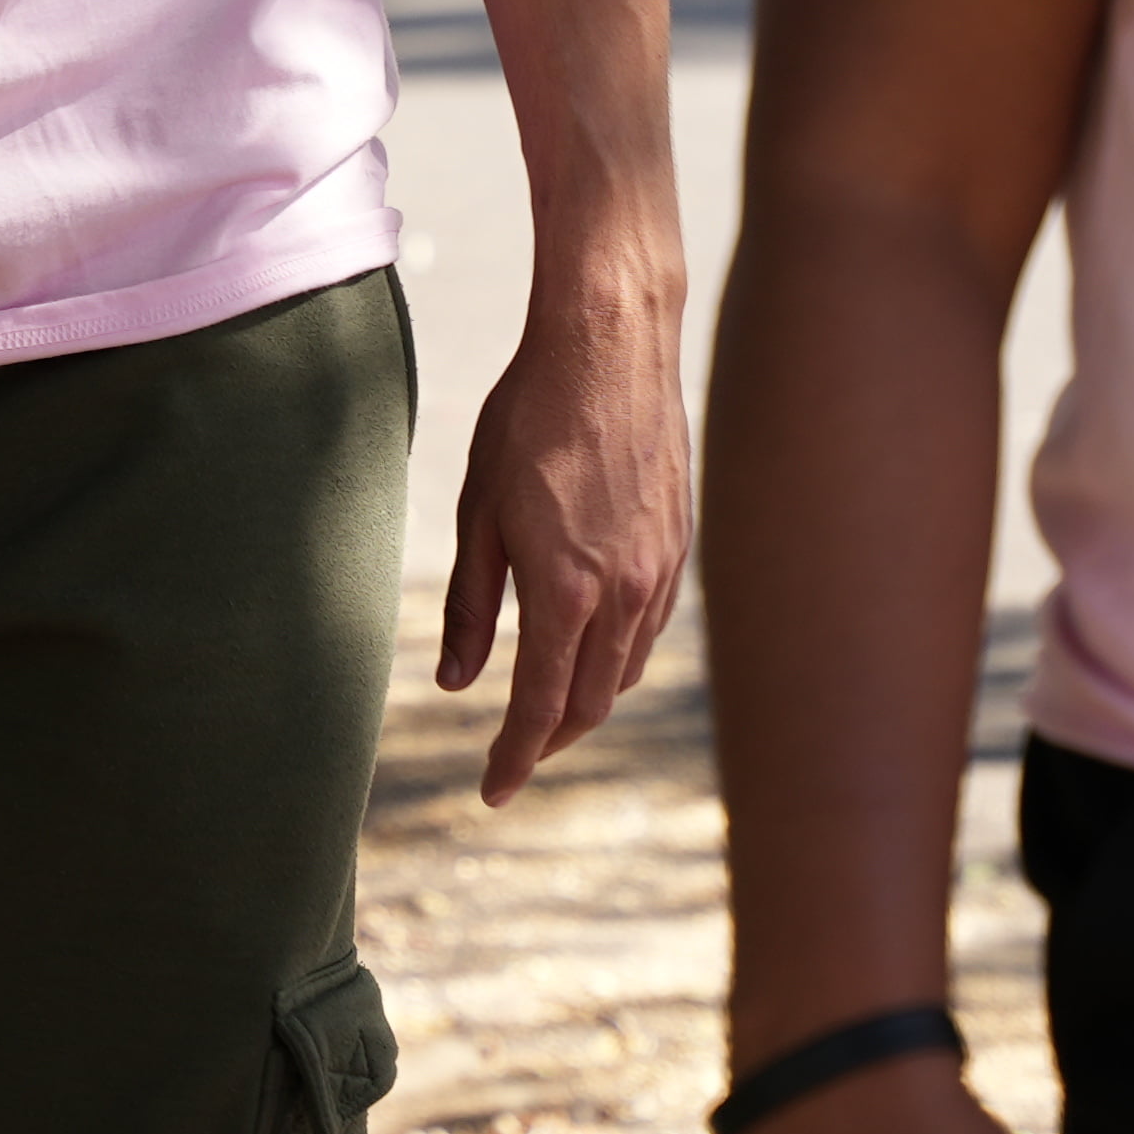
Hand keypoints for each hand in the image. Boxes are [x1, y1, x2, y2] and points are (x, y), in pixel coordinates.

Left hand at [442, 246, 689, 803]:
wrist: (610, 343)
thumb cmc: (528, 418)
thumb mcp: (478, 511)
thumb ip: (470, 605)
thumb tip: (455, 682)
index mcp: (565, 590)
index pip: (540, 706)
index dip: (514, 757)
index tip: (492, 790)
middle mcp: (623, 592)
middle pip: (589, 702)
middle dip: (550, 741)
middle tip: (513, 756)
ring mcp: (660, 568)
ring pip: (625, 668)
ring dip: (586, 699)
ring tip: (547, 707)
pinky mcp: (678, 542)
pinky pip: (650, 626)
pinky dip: (617, 653)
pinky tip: (590, 643)